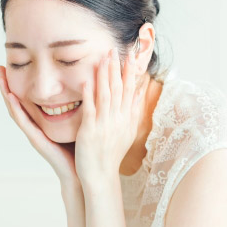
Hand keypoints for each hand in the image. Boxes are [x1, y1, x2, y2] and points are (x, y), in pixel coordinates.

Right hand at [0, 64, 81, 191]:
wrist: (80, 172)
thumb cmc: (79, 149)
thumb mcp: (75, 122)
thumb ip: (74, 106)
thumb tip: (82, 83)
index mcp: (41, 122)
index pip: (25, 99)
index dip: (17, 84)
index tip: (9, 66)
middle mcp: (34, 126)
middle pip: (15, 102)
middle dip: (6, 85)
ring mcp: (33, 133)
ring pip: (15, 110)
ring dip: (5, 93)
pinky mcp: (36, 140)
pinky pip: (24, 122)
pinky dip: (16, 108)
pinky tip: (10, 96)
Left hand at [74, 47, 145, 189]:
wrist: (101, 176)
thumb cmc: (110, 155)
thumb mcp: (127, 132)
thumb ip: (132, 111)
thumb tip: (139, 92)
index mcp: (126, 119)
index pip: (130, 90)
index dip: (130, 72)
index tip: (130, 56)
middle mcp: (117, 120)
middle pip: (119, 89)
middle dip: (117, 69)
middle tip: (115, 49)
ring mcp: (104, 125)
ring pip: (106, 95)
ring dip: (105, 76)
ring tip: (103, 59)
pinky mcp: (90, 131)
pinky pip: (90, 109)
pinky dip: (89, 94)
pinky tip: (87, 81)